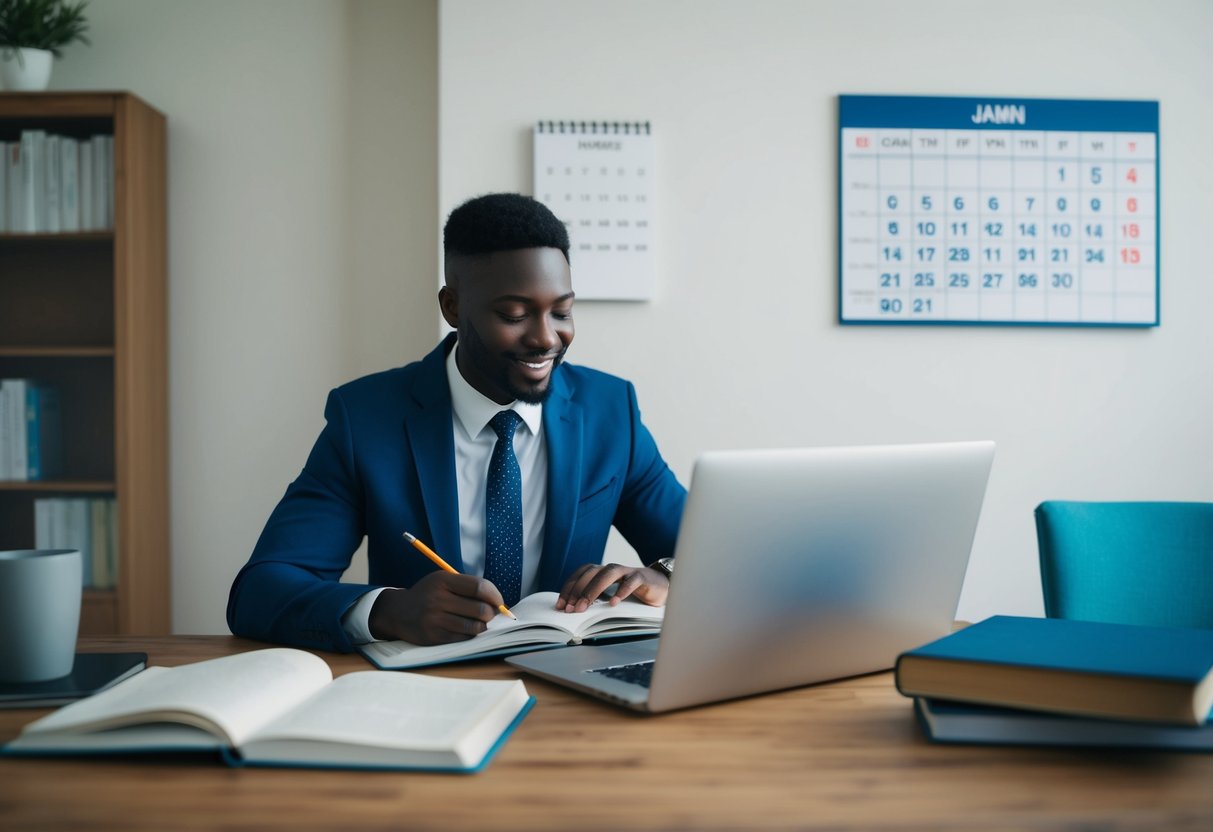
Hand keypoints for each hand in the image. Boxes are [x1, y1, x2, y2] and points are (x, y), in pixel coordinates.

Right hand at [368, 571, 504, 644]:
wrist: (397, 612)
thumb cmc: (428, 595)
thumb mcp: (443, 581)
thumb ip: (468, 587)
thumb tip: (499, 603)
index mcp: (443, 581)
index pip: (479, 587)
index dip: (495, 595)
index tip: (499, 602)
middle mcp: (438, 599)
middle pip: (480, 609)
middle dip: (491, 613)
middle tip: (490, 614)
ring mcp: (435, 619)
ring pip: (475, 627)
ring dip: (482, 626)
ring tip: (478, 622)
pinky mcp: (433, 637)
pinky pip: (463, 638)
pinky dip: (470, 635)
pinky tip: (466, 630)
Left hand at [556, 562, 669, 612]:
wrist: (659, 586)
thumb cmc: (631, 593)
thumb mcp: (610, 595)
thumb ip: (595, 599)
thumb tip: (573, 611)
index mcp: (602, 571)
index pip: (580, 575)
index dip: (569, 588)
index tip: (560, 605)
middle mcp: (612, 568)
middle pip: (591, 573)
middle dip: (578, 591)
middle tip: (571, 609)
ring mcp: (627, 571)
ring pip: (608, 574)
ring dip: (594, 590)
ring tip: (585, 607)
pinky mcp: (642, 577)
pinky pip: (631, 581)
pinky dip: (621, 591)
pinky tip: (613, 603)